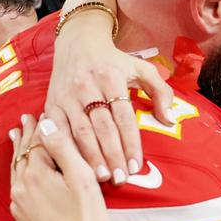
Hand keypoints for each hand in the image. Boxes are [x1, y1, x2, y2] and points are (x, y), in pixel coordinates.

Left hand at [9, 114, 115, 220]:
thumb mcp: (82, 179)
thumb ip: (63, 148)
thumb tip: (45, 122)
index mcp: (36, 174)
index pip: (38, 141)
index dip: (41, 125)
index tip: (40, 111)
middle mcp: (22, 188)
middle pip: (23, 155)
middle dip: (26, 136)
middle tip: (26, 119)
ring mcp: (20, 206)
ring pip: (17, 171)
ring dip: (19, 153)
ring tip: (16, 138)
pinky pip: (18, 188)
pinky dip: (19, 173)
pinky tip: (21, 174)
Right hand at [44, 0, 173, 182]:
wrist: (77, 42)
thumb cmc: (113, 60)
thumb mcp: (141, 68)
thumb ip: (160, 92)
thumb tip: (170, 120)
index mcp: (111, 77)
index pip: (123, 116)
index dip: (130, 143)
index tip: (136, 166)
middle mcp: (87, 86)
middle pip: (102, 127)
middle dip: (112, 155)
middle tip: (121, 179)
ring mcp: (67, 96)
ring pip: (79, 131)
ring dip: (91, 157)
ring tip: (103, 178)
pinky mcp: (51, 103)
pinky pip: (58, 131)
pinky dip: (67, 150)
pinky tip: (75, 166)